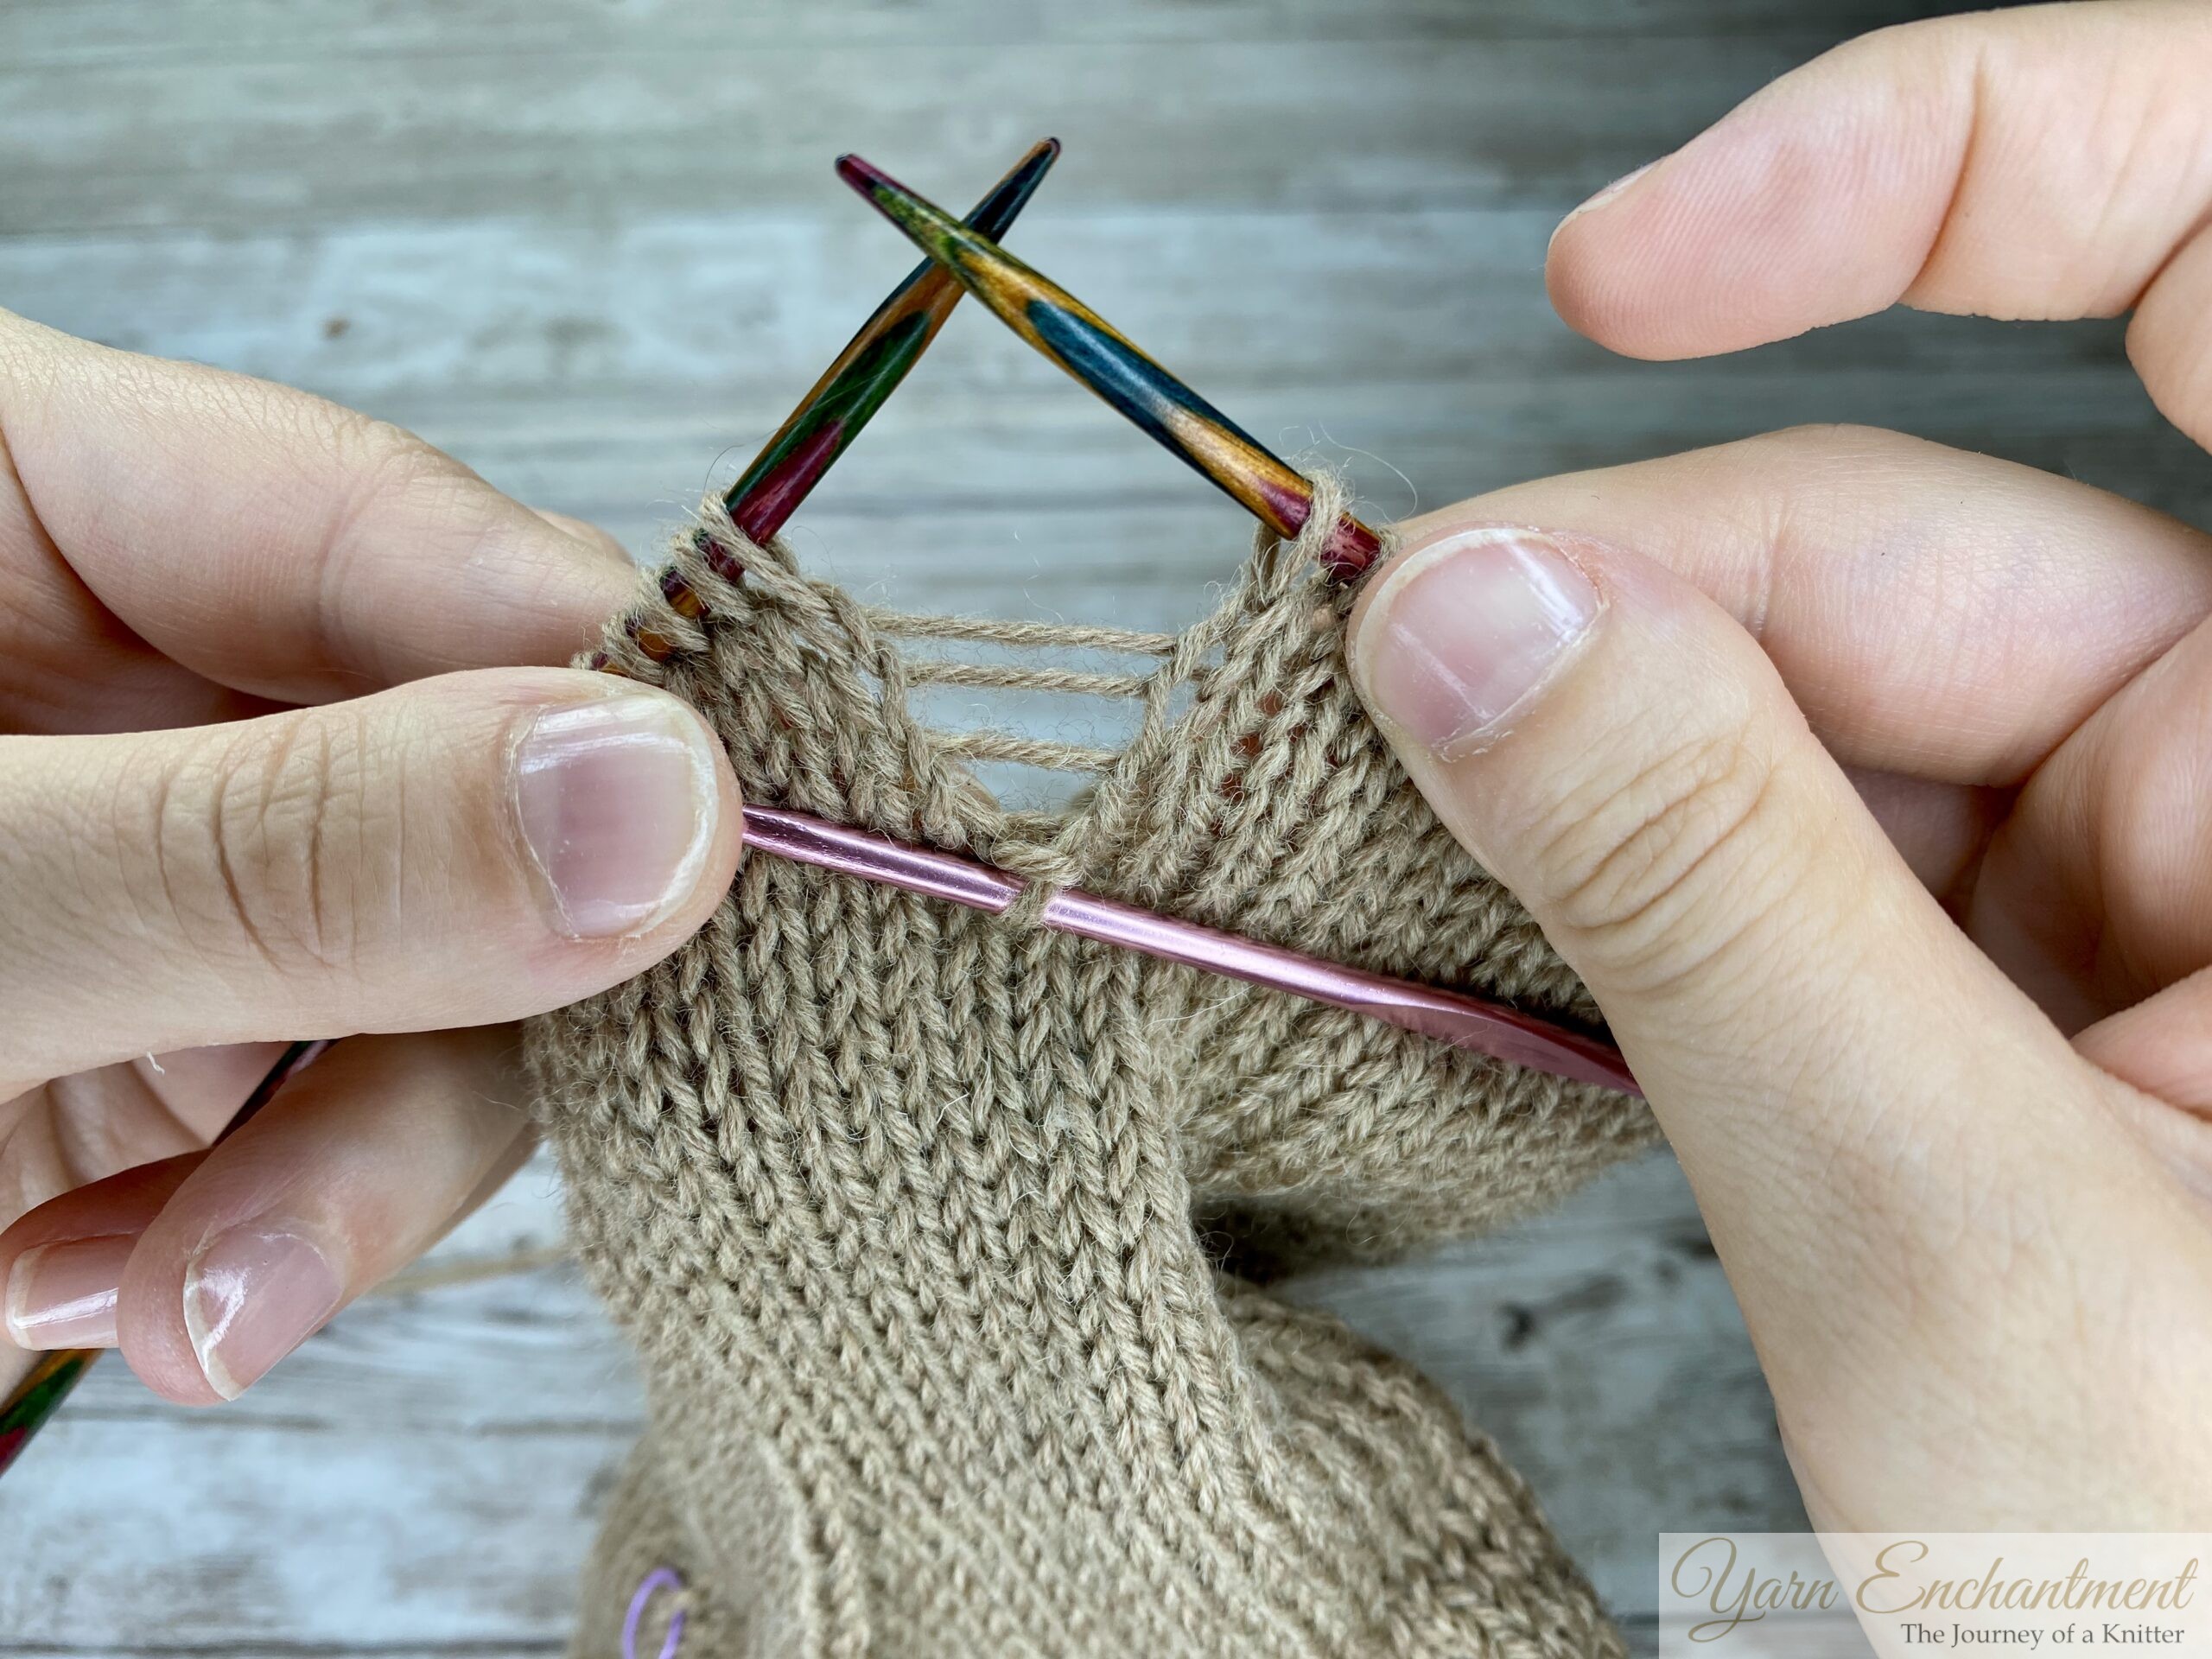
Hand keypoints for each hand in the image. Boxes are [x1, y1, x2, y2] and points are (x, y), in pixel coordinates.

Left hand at [0, 312, 741, 1403]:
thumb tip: (665, 801)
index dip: (593, 690)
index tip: (743, 839)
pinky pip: (326, 1109)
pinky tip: (123, 1291)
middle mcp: (132, 665)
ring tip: (176, 1303)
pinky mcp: (163, 1024)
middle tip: (320, 1227)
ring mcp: (164, 853)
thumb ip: (281, 856)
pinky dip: (256, 1231)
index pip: (405, 543)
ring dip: (333, 1176)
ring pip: (425, 983)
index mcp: (27, 489)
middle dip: (422, 1030)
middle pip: (457, 798)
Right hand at [1349, 0, 2211, 1526]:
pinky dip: (1649, 876)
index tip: (1620, 264)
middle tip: (1402, 692)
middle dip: (1634, 608)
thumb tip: (1473, 619)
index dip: (1943, 159)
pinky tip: (1552, 935)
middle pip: (1919, 534)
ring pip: (1822, 703)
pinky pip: (1802, 834)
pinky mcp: (2038, 963)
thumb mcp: (1950, 1241)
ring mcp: (2163, 870)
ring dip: (1614, 774)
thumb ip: (1705, 898)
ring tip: (1455, 863)